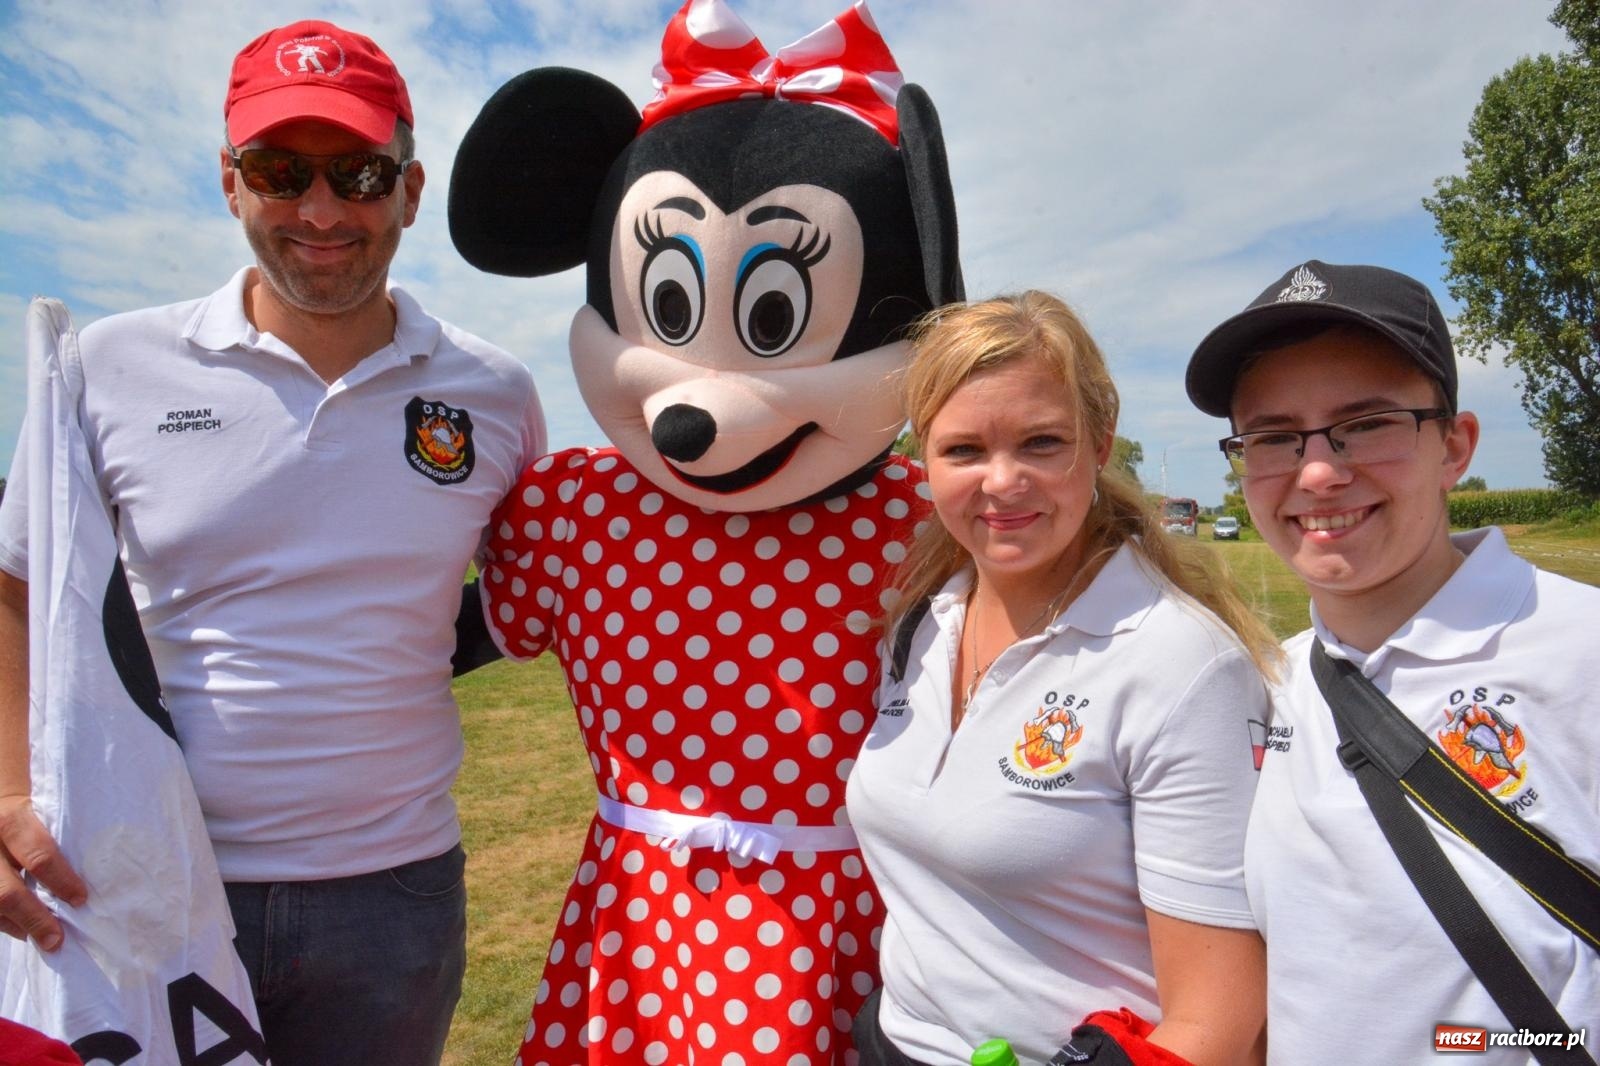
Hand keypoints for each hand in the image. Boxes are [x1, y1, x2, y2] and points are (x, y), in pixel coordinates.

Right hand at [0, 794, 86, 950]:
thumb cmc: (33, 801)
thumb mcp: (47, 800)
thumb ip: (70, 821)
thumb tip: (123, 839)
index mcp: (11, 819)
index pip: (37, 854)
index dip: (60, 881)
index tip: (81, 899)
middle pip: (5, 891)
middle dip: (34, 918)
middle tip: (58, 939)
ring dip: (18, 926)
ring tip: (45, 940)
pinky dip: (4, 923)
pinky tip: (24, 930)